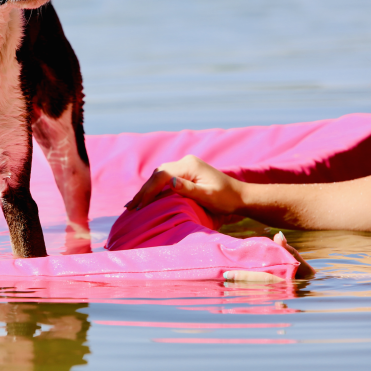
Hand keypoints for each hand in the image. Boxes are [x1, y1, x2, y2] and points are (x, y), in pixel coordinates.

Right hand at [125, 154, 244, 214]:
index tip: (139, 206)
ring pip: (159, 176)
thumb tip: (170, 182)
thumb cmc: (226, 199)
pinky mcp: (186, 173)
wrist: (240, 196)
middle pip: (157, 175)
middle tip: (129, 207)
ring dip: (147, 189)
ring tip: (134, 204)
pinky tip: (146, 197)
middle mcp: (185, 162)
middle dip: (143, 191)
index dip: (148, 191)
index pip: (162, 176)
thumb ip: (188, 189)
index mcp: (189, 166)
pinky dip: (154, 188)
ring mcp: (185, 166)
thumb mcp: (208, 196)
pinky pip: (165, 179)